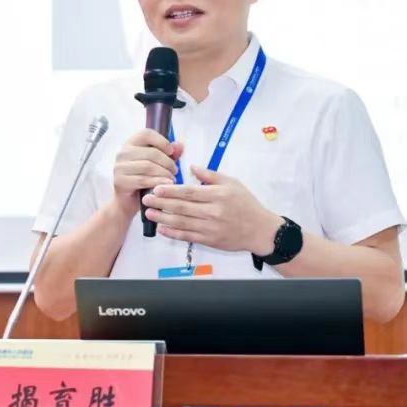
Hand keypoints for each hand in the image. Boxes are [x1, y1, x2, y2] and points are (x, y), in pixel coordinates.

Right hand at [112, 129, 183, 217]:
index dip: (162, 141)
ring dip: (164, 173)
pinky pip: (143, 180)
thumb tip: (180, 145)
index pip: (146, 134)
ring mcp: (119, 167)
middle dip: (168, 162)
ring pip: (148, 166)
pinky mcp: (120, 181)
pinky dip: (158, 182)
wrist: (127, 202)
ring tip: (172, 178)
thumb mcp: (158, 164)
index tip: (171, 152)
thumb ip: (169, 154)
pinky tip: (167, 184)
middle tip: (175, 171)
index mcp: (130, 144)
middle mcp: (122, 153)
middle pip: (151, 152)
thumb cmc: (143, 180)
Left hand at [142, 166, 282, 253]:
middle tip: (146, 199)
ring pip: (181, 223)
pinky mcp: (210, 240)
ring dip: (163, 218)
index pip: (189, 192)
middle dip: (161, 203)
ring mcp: (210, 228)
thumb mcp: (233, 183)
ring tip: (149, 213)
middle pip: (182, 207)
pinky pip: (187, 236)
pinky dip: (173, 233)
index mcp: (218, 195)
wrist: (259, 230)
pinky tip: (162, 228)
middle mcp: (213, 212)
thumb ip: (211, 175)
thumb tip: (192, 167)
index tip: (157, 188)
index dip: (171, 191)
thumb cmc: (247, 205)